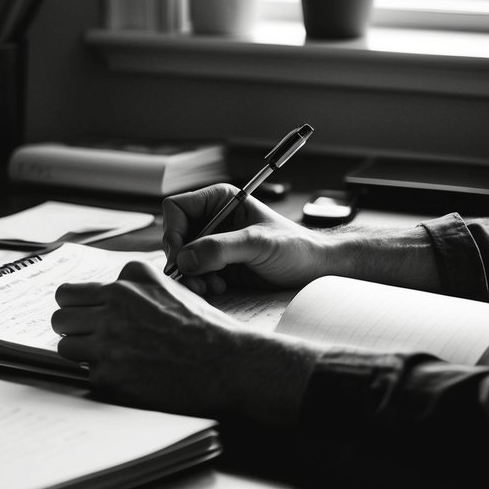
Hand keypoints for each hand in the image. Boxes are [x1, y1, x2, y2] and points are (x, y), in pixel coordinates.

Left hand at [53, 260, 314, 425]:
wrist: (229, 365)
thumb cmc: (207, 331)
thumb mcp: (170, 290)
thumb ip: (134, 289)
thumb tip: (103, 298)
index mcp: (129, 280)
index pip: (70, 292)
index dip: (78, 309)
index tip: (86, 319)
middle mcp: (115, 303)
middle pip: (60, 316)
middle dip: (73, 329)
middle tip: (91, 341)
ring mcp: (108, 339)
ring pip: (65, 345)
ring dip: (82, 354)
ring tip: (109, 360)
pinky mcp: (108, 373)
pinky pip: (86, 374)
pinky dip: (103, 378)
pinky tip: (128, 377)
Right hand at [163, 183, 333, 295]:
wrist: (315, 269)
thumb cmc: (296, 247)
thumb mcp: (258, 243)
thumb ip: (220, 248)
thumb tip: (184, 259)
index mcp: (219, 201)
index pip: (176, 209)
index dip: (173, 231)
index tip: (182, 255)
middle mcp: (212, 220)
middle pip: (175, 237)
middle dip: (183, 260)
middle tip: (197, 278)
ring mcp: (213, 244)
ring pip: (181, 259)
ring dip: (192, 275)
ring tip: (213, 285)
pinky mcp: (217, 265)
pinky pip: (193, 274)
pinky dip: (200, 283)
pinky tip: (219, 287)